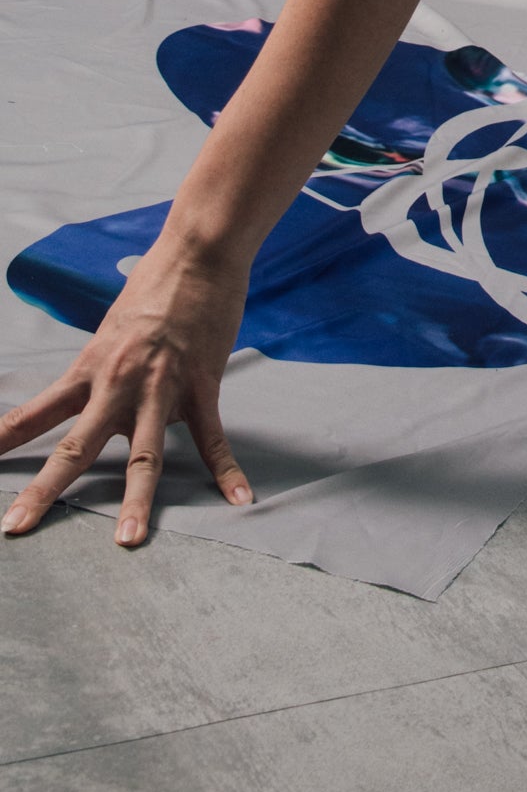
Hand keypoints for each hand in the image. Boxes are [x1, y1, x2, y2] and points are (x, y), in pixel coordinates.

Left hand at [0, 239, 251, 549]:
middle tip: (16, 527)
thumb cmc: (155, 281)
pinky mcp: (201, 386)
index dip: (0, 441)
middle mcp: (117, 385)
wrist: (199, 252)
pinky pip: (212, 438)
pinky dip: (226, 471)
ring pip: (142, 456)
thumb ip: (106, 368)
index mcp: (90, 368)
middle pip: (75, 448)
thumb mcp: (112, 327)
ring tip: (127, 539)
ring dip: (135, 502)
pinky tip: (238, 498)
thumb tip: (105, 395)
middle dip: (43, 491)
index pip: (34, 413)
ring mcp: (160, 389)